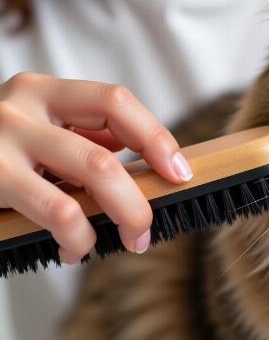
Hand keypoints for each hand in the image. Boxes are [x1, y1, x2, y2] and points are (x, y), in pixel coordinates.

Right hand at [0, 72, 191, 260]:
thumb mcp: (42, 132)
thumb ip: (86, 136)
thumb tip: (143, 155)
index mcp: (46, 91)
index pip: (116, 101)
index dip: (156, 136)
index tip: (180, 173)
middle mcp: (21, 105)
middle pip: (103, 152)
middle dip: (137, 201)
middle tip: (147, 231)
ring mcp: (0, 139)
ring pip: (86, 177)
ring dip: (119, 218)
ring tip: (126, 242)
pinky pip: (54, 210)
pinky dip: (77, 237)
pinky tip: (76, 248)